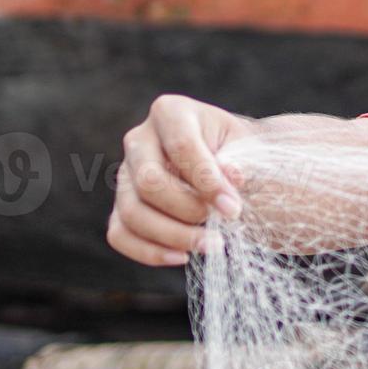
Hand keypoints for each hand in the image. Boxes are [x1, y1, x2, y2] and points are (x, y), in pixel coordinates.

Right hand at [107, 94, 252, 266]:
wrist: (231, 165)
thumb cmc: (240, 152)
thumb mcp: (246, 147)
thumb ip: (239, 159)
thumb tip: (230, 176)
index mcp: (170, 112)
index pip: (181, 146)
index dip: (207, 181)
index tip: (234, 208)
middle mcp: (139, 139)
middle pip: (149, 181)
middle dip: (189, 209)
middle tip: (225, 222)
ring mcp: (125, 174)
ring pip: (133, 212)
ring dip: (175, 236)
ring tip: (213, 245)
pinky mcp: (121, 206)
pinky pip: (121, 235)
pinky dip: (150, 252)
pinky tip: (183, 257)